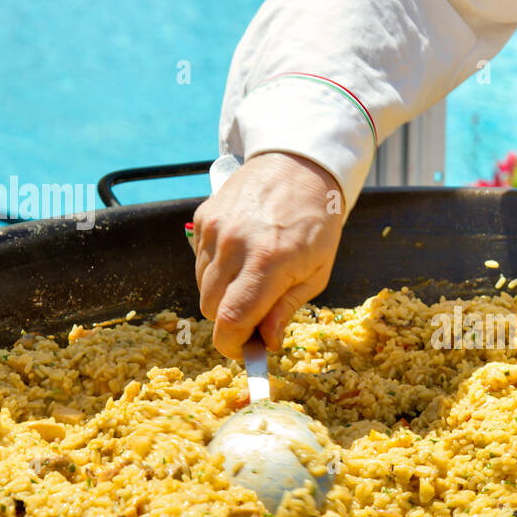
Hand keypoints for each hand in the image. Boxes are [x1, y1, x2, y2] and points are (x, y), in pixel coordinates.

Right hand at [191, 152, 344, 358]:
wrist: (299, 165)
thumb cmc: (316, 223)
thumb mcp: (317, 272)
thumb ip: (285, 309)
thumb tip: (265, 342)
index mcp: (269, 261)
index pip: (230, 321)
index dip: (232, 346)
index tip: (245, 350)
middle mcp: (235, 245)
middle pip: (211, 309)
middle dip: (231, 321)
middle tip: (256, 317)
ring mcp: (214, 229)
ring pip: (203, 287)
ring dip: (223, 295)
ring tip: (252, 278)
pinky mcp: (203, 217)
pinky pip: (200, 261)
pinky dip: (216, 270)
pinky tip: (241, 255)